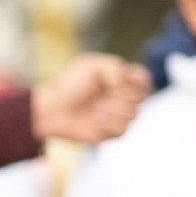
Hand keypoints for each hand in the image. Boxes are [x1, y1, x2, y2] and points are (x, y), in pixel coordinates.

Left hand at [32, 54, 150, 144]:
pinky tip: (96, 121)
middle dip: (122, 97)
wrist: (52, 110)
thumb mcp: (90, 65)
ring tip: (97, 110)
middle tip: (104, 97)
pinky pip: (123, 130)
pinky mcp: (110, 131)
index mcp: (118, 77)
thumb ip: (114, 66)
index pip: (143, 78)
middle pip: (141, 97)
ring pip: (134, 115)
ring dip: (114, 112)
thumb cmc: (68, 85)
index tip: (117, 83)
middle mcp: (120, 95)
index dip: (135, 82)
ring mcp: (116, 114)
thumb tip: (125, 81)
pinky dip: (109, 125)